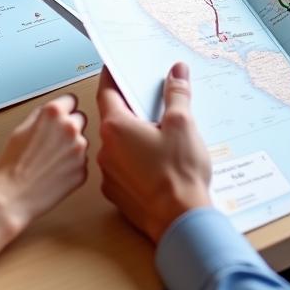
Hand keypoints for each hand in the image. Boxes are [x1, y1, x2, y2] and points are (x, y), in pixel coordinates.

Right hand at [0, 94, 87, 236]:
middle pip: (79, 119)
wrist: (10, 198)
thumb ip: (41, 115)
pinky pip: (81, 162)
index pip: (70, 100)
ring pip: (81, 141)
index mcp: (53, 113)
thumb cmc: (11, 166)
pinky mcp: (83, 169)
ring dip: (71, 147)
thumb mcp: (20, 129)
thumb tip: (52, 110)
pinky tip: (54, 173)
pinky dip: (72, 166)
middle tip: (52, 142)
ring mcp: (79, 149)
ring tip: (49, 161)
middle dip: (69, 127)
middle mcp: (70, 127)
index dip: (63, 110)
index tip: (60, 117)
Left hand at [97, 64, 212, 243]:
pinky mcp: (118, 192)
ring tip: (160, 132)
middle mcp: (106, 149)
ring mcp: (110, 173)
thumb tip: (176, 73)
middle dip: (130, 106)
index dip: (112, 76)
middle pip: (114, 117)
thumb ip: (177, 94)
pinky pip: (123, 166)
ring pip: (118, 143)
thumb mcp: (183, 124)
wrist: (179, 222)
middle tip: (149, 98)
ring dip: (133, 134)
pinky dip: (135, 158)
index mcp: (117, 127)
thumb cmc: (178, 175)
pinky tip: (156, 160)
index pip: (107, 91)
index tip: (114, 66)